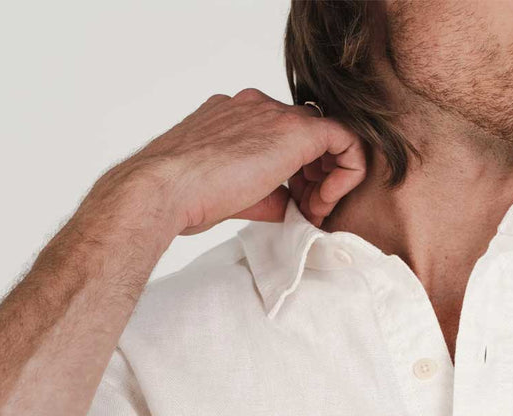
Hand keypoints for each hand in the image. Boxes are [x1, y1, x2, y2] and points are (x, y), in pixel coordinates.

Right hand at [114, 88, 367, 236]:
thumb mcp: (233, 194)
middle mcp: (255, 106)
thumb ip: (267, 195)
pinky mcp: (294, 130)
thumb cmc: (185, 198)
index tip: (295, 204)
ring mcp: (273, 112)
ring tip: (313, 210)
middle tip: (308, 211)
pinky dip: (346, 172)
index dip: (298, 174)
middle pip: (307, 134)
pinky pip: (345, 138)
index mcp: (235, 116)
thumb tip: (292, 209)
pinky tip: (326, 201)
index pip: (282, 135)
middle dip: (316, 178)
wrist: (166, 189)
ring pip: (326, 135)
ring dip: (329, 178)